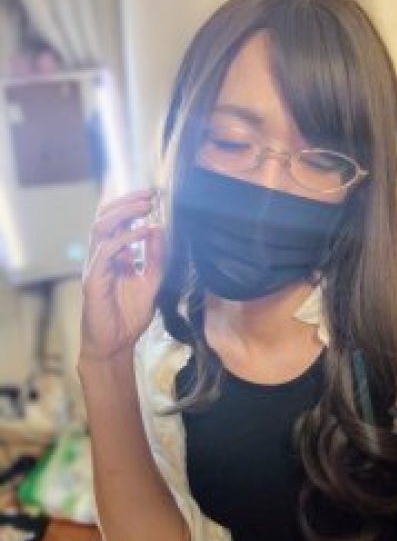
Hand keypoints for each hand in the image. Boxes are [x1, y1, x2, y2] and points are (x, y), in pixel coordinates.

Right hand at [80, 189, 164, 361]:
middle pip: (105, 218)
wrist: (116, 346)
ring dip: (124, 214)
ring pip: (100, 228)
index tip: (154, 196)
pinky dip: (125, 238)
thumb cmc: (129, 316)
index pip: (116, 222)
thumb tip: (159, 229)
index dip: (131, 206)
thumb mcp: (151, 282)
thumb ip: (154, 258)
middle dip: (126, 202)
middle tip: (150, 195)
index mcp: (113, 256)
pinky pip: (106, 252)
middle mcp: (101, 257)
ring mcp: (95, 267)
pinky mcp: (93, 280)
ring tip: (145, 207)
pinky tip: (143, 232)